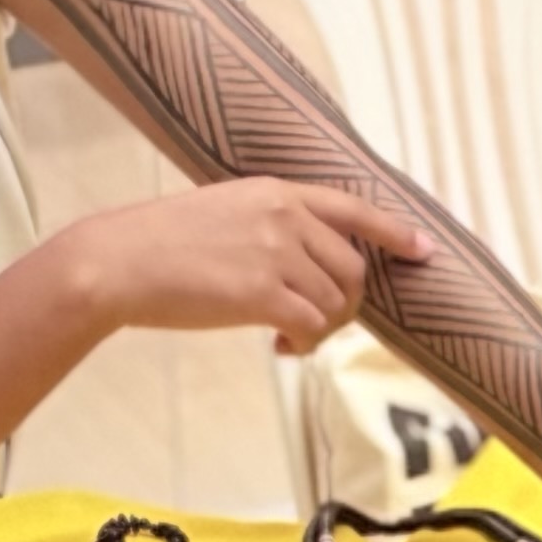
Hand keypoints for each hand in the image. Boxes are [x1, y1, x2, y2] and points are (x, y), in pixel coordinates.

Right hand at [57, 181, 426, 352]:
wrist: (117, 262)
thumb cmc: (158, 244)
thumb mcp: (222, 212)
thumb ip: (267, 226)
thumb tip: (301, 265)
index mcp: (276, 191)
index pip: (353, 209)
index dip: (395, 232)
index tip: (424, 250)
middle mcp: (284, 217)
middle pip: (353, 268)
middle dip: (346, 302)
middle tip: (316, 324)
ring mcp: (276, 253)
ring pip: (336, 302)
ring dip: (322, 329)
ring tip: (289, 338)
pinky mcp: (262, 293)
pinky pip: (312, 327)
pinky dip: (305, 346)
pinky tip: (280, 349)